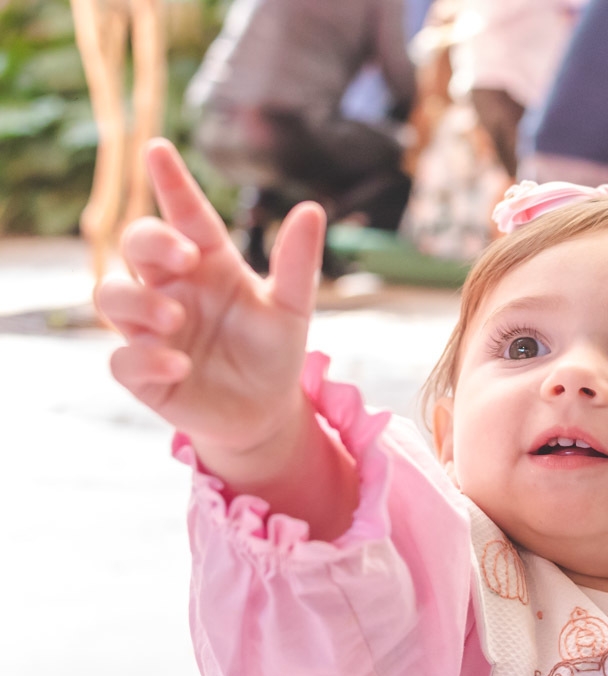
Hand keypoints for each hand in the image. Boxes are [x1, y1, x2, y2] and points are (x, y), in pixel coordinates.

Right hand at [97, 138, 324, 456]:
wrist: (265, 411)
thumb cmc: (273, 349)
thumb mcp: (293, 307)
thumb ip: (298, 263)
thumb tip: (312, 209)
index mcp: (209, 262)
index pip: (186, 214)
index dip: (172, 183)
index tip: (159, 149)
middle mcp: (173, 288)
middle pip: (137, 244)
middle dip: (151, 241)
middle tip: (185, 256)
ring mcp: (152, 329)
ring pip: (112, 296)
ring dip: (138, 302)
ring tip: (174, 318)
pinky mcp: (143, 374)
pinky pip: (123, 360)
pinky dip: (145, 360)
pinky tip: (179, 365)